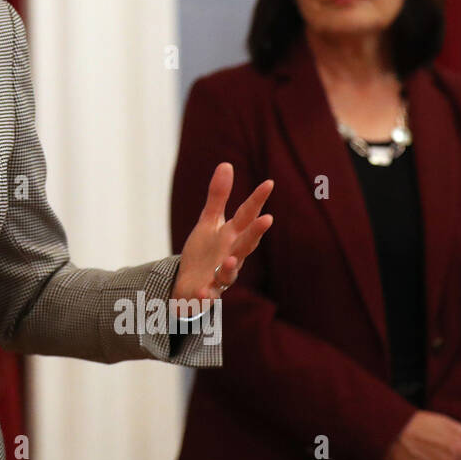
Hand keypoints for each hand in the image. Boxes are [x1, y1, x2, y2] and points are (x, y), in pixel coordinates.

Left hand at [173, 162, 273, 302]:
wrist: (191, 284)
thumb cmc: (205, 251)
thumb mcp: (209, 222)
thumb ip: (218, 196)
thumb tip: (226, 164)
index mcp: (232, 235)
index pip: (247, 215)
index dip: (257, 199)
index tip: (269, 182)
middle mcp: (232, 255)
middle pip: (246, 243)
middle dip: (256, 232)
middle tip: (267, 218)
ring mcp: (221, 275)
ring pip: (230, 272)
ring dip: (232, 266)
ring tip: (230, 259)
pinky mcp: (208, 292)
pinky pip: (209, 295)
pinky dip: (206, 295)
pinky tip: (203, 292)